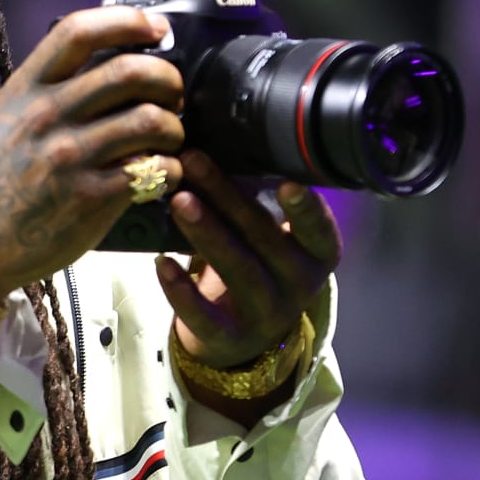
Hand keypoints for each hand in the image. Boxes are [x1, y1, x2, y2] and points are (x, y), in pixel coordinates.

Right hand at [0, 7, 185, 297]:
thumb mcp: (2, 118)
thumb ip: (43, 89)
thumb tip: (97, 63)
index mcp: (26, 90)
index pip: (79, 32)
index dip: (128, 21)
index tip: (155, 29)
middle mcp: (48, 116)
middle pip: (130, 72)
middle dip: (167, 79)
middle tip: (172, 95)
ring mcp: (69, 158)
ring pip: (150, 120)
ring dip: (173, 128)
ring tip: (168, 139)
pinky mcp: (90, 199)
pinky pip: (153, 170)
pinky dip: (171, 169)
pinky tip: (163, 174)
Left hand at [156, 150, 340, 379]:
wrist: (243, 336)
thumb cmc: (257, 265)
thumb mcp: (269, 236)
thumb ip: (257, 200)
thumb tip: (217, 143)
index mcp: (318, 254)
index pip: (319, 231)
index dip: (307, 210)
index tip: (290, 182)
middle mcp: (299, 285)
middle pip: (264, 237)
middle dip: (228, 196)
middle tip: (194, 161)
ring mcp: (266, 314)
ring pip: (237, 270)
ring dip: (206, 232)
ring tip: (179, 200)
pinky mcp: (230, 337)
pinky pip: (204, 315)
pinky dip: (181, 289)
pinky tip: (160, 263)